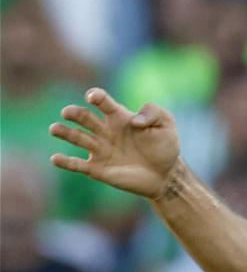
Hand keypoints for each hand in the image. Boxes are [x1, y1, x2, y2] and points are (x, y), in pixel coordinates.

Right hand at [49, 88, 180, 198]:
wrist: (166, 174)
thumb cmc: (165, 146)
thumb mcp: (166, 124)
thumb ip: (153, 114)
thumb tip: (135, 121)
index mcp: (119, 117)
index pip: (103, 103)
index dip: (97, 97)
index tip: (92, 97)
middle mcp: (105, 131)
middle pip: (85, 118)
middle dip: (75, 113)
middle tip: (67, 112)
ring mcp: (100, 150)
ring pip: (77, 138)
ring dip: (64, 132)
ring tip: (54, 129)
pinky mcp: (98, 169)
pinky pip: (78, 165)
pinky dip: (66, 162)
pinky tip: (55, 158)